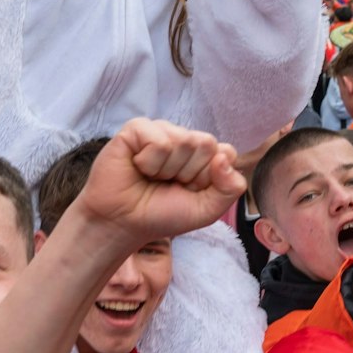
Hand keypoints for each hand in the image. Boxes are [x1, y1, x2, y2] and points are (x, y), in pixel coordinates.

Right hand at [73, 118, 243, 244]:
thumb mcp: (206, 210)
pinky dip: (150, 163)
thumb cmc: (161, 214)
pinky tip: (138, 167)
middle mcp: (183, 139)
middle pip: (206, 143)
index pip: (226, 152)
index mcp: (202, 155)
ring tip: (150, 177)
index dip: (209, 178)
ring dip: (167, 170)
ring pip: (183, 141)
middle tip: (167, 184)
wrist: (122, 223)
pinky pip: (159, 141)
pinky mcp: (137, 129)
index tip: (190, 190)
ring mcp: (160, 131)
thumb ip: (230, 188)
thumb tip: (225, 157)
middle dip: (189, 173)